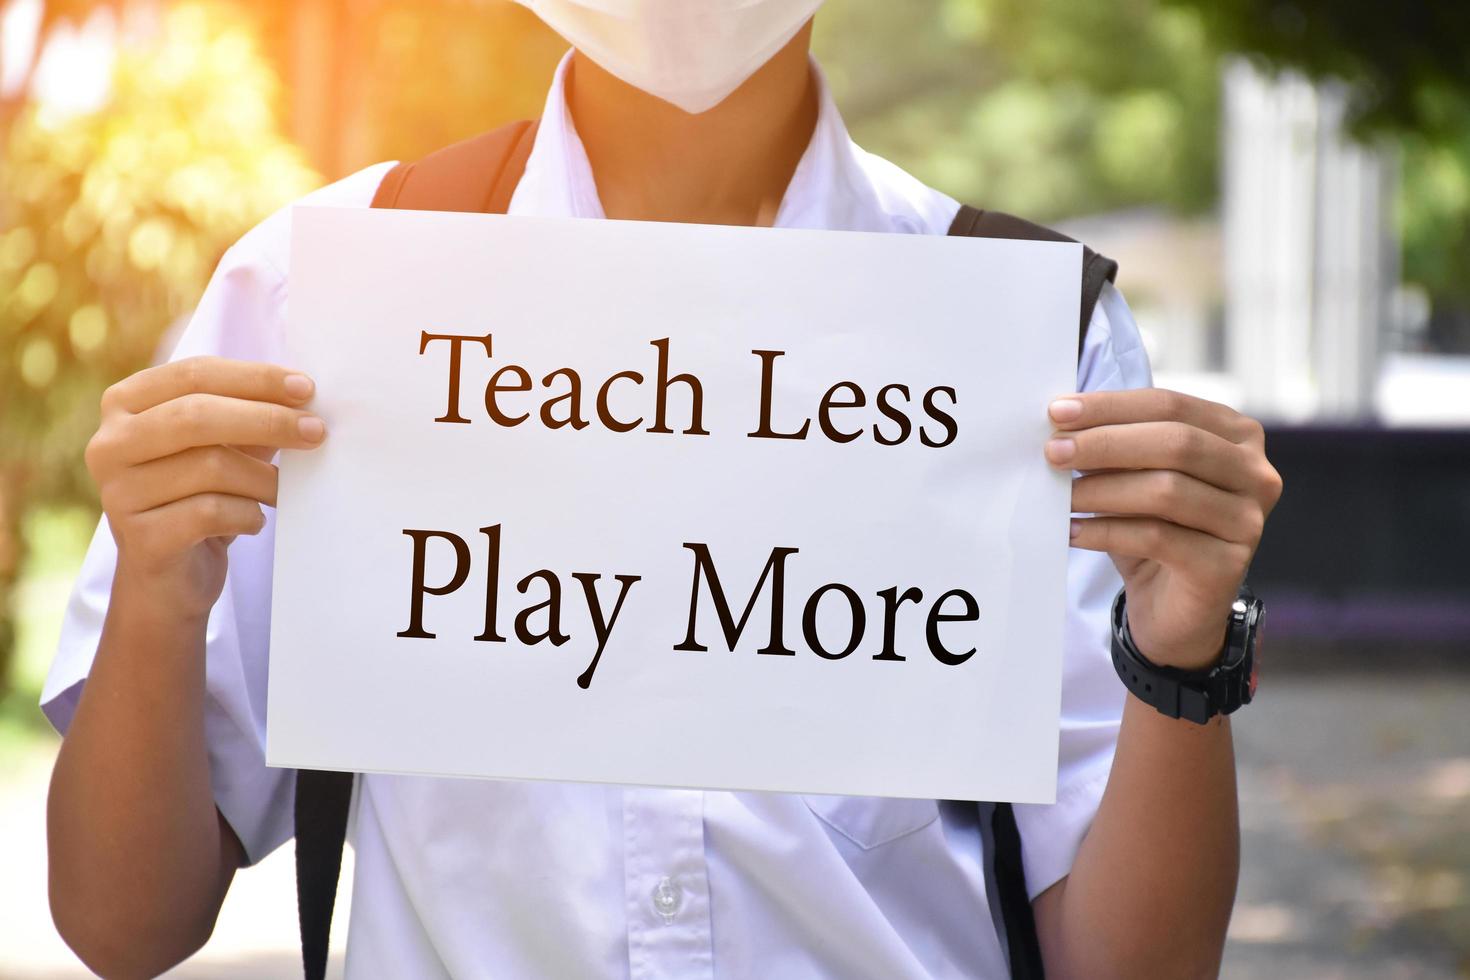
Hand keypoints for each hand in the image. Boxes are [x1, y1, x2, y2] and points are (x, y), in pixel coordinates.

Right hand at [85, 356, 326, 618]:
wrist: (170, 578)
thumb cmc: (201, 496)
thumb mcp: (225, 446)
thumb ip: (251, 413)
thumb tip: (303, 393)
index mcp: (125, 403)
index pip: (195, 373)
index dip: (255, 378)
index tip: (307, 388)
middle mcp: (110, 443)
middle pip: (197, 416)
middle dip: (267, 419)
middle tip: (316, 432)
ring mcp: (118, 492)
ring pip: (210, 467)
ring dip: (264, 478)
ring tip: (283, 491)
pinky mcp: (140, 538)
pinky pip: (211, 513)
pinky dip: (248, 514)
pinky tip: (255, 520)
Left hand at [1044, 389, 1281, 669]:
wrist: (1173, 608)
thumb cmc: (1153, 530)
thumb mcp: (1137, 477)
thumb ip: (1118, 444)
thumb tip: (1061, 420)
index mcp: (1237, 436)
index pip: (1170, 406)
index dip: (1111, 407)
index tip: (1057, 411)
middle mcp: (1255, 474)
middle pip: (1175, 443)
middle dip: (1105, 443)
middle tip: (1053, 452)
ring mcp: (1247, 521)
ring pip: (1166, 490)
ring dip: (1101, 490)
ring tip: (1060, 496)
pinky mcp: (1227, 566)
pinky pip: (1156, 537)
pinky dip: (1106, 531)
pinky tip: (1073, 532)